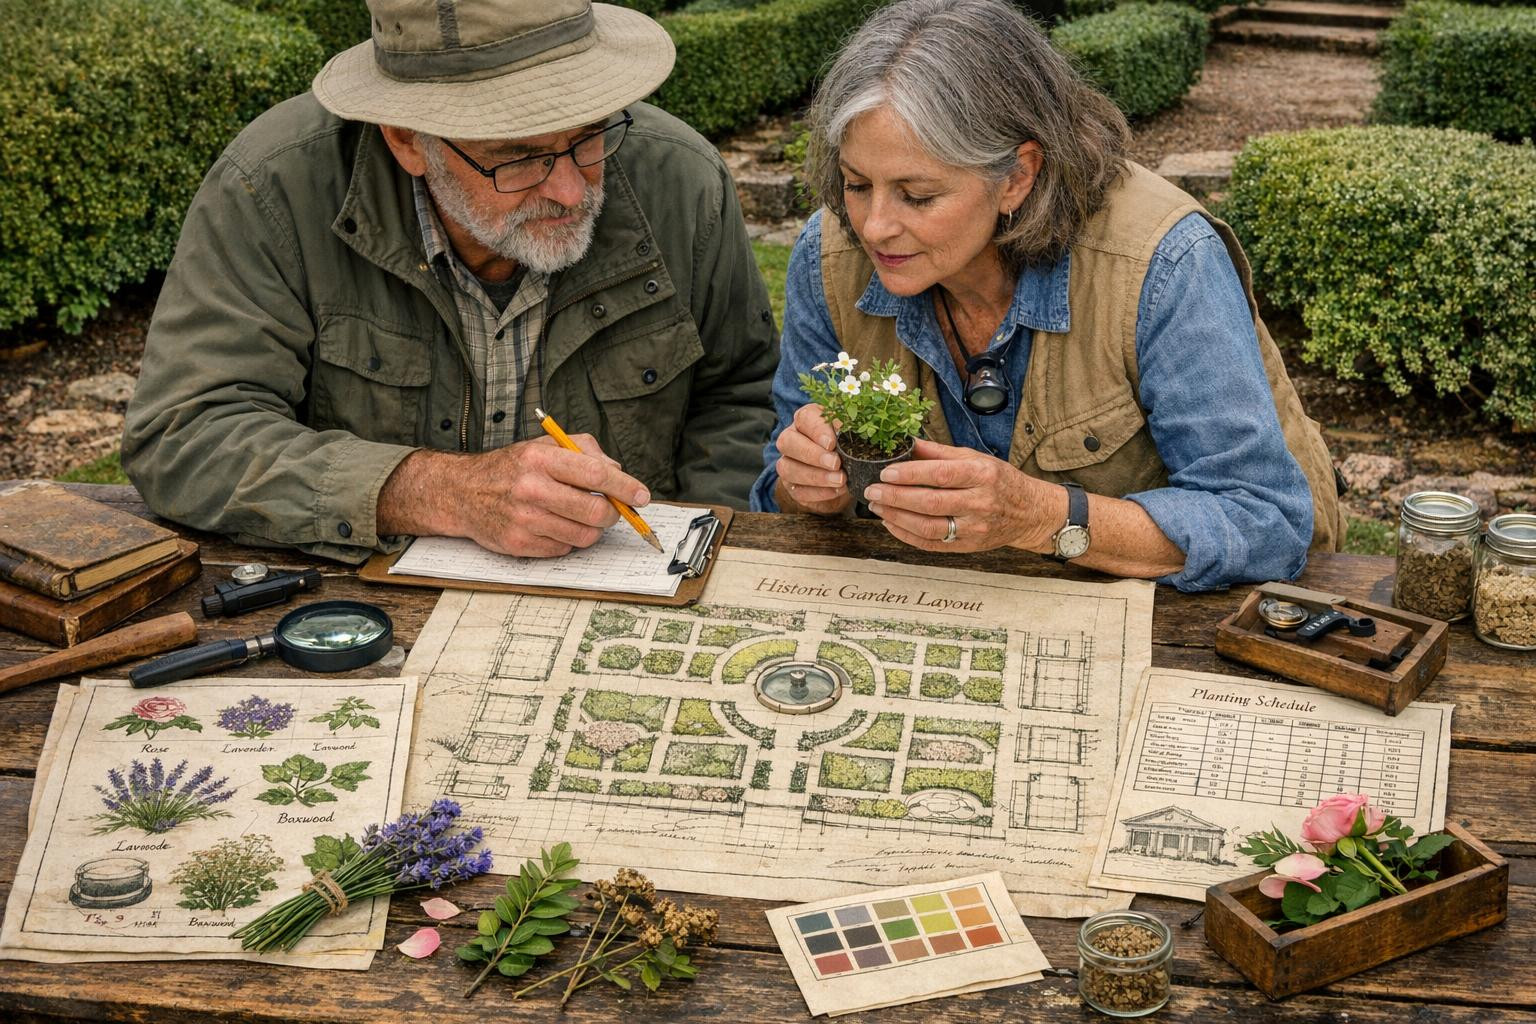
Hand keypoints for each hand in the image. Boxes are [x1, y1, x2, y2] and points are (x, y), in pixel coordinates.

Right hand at [379, 436, 647, 556]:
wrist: (462, 492)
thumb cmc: (511, 467)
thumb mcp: (544, 445)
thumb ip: (584, 450)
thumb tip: (618, 471)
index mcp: (540, 458)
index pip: (596, 474)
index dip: (626, 487)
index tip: (642, 496)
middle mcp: (531, 489)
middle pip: (596, 511)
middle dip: (613, 513)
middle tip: (612, 509)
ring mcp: (524, 520)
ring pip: (585, 535)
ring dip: (592, 528)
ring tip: (579, 514)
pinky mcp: (519, 544)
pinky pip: (565, 548)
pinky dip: (569, 538)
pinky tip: (554, 524)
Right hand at [773, 403, 851, 513]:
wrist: (846, 471)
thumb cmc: (848, 444)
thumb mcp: (852, 431)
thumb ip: (850, 428)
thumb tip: (850, 430)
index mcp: (805, 419)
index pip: (804, 418)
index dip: (817, 431)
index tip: (832, 443)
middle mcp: (791, 439)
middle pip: (787, 442)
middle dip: (812, 454)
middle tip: (836, 463)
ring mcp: (788, 463)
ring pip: (788, 468)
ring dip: (816, 476)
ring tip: (840, 480)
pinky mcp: (792, 486)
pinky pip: (798, 491)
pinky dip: (819, 493)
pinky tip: (837, 491)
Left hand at [861, 439, 1057, 551]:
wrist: (1030, 513)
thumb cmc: (999, 481)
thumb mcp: (975, 458)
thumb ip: (939, 453)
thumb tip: (906, 442)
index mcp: (982, 474)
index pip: (940, 475)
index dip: (909, 474)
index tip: (885, 472)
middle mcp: (980, 502)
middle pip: (930, 503)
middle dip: (895, 497)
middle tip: (872, 491)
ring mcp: (974, 528)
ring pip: (928, 527)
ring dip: (896, 518)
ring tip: (877, 507)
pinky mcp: (968, 547)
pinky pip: (931, 544)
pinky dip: (906, 535)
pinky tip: (891, 523)